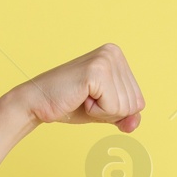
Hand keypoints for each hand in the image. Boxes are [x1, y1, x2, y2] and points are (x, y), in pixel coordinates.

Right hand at [9, 43, 145, 132]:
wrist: (38, 104)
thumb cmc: (70, 105)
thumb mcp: (106, 111)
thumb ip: (126, 117)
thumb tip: (134, 123)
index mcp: (118, 57)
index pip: (138, 101)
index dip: (117, 111)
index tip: (94, 98)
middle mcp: (114, 53)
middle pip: (134, 104)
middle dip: (110, 111)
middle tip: (86, 99)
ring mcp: (106, 60)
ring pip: (125, 107)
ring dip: (102, 111)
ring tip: (82, 97)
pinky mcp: (97, 72)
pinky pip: (113, 108)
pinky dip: (96, 112)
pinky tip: (80, 97)